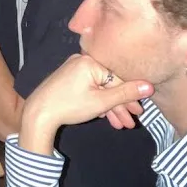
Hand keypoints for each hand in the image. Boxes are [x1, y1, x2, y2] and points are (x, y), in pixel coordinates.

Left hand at [20, 55, 152, 153]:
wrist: (38, 115)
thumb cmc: (69, 106)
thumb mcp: (101, 102)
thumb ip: (125, 93)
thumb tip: (149, 86)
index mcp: (90, 61)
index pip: (118, 79)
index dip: (130, 97)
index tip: (139, 112)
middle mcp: (81, 61)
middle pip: (109, 84)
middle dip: (120, 106)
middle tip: (131, 123)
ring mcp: (73, 69)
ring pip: (99, 89)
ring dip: (110, 108)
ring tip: (120, 125)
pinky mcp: (68, 79)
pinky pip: (89, 89)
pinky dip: (97, 102)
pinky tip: (104, 117)